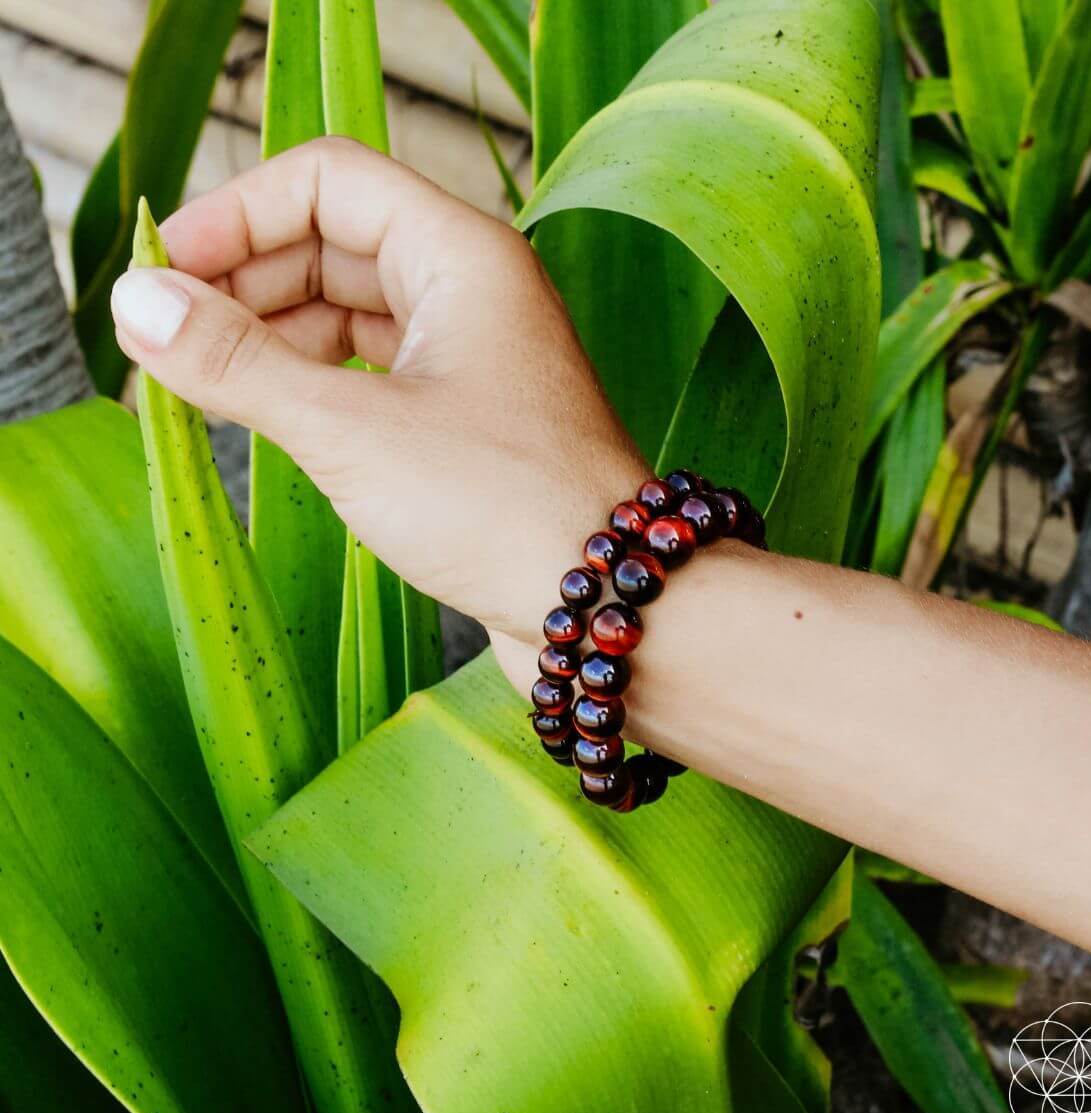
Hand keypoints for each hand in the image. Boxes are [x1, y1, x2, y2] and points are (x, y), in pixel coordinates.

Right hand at [110, 136, 648, 647]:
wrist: (607, 606)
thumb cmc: (504, 509)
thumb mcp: (352, 432)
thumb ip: (239, 364)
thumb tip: (137, 304)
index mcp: (461, 255)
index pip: (327, 182)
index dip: (235, 216)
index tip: (164, 275)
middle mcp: (474, 293)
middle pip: (333, 244)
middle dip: (244, 284)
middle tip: (164, 342)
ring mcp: (474, 358)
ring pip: (350, 314)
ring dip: (272, 339)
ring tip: (198, 386)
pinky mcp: (469, 423)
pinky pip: (374, 375)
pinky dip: (315, 387)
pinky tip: (267, 418)